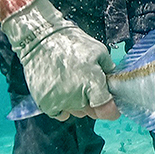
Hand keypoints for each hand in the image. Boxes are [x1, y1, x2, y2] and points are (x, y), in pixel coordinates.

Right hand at [1, 0, 119, 121]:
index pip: (108, 112)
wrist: (40, 40)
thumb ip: (109, 70)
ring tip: (71, 83)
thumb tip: (113, 82)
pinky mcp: (46, 104)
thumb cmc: (71, 43)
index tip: (111, 105)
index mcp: (92, 85)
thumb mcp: (99, 51)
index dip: (111, 110)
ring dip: (77, 103)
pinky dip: (62, 105)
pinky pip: (60, 113)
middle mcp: (77, 98)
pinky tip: (60, 90)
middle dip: (93, 102)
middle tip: (87, 84)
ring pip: (76, 112)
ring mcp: (60, 102)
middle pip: (91, 112)